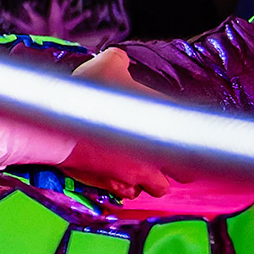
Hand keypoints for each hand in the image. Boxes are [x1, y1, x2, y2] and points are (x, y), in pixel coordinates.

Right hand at [69, 44, 185, 195]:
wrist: (56, 129)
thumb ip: (120, 60)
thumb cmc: (84, 96)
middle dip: (177, 165)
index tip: (179, 131)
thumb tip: (121, 60)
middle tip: (164, 153)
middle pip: (186, 172)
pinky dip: (126, 187)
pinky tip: (117, 175)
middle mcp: (158, 151)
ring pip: (159, 187)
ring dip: (153, 179)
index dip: (191, 136)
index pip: (197, 136)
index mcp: (165, 120)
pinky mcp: (116, 186)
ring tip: (141, 166)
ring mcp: (138, 173)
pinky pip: (130, 193)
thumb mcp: (105, 63)